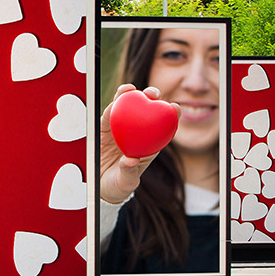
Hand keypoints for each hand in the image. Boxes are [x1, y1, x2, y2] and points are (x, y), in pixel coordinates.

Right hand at [98, 84, 162, 203]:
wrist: (98, 186)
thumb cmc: (118, 185)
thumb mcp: (125, 182)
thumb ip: (128, 172)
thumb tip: (130, 161)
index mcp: (148, 145)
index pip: (163, 127)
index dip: (171, 115)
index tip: (175, 108)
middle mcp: (136, 133)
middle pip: (145, 110)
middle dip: (151, 97)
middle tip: (153, 93)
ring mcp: (120, 128)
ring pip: (126, 107)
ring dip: (129, 95)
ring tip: (130, 89)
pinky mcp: (104, 128)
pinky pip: (109, 114)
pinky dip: (113, 105)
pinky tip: (117, 97)